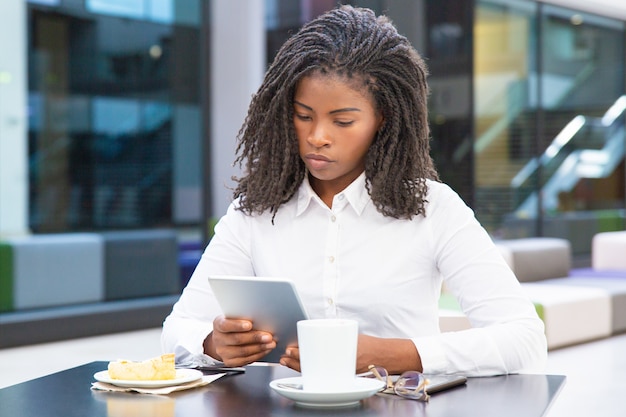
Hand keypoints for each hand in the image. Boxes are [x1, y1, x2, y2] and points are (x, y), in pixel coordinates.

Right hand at [204, 315, 276, 366]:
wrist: (223, 340)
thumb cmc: (232, 325)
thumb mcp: (234, 317)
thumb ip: (243, 317)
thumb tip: (261, 318)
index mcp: (218, 325)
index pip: (226, 325)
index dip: (237, 325)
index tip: (250, 324)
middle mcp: (218, 339)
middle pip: (237, 339)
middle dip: (255, 338)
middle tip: (268, 336)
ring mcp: (223, 352)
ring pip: (243, 351)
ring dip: (259, 347)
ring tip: (270, 343)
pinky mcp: (230, 362)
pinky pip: (245, 360)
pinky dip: (258, 355)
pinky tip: (265, 350)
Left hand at [279, 334, 421, 374]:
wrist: (384, 357)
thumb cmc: (367, 344)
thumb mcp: (350, 334)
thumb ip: (333, 333)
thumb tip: (314, 329)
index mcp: (340, 350)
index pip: (315, 353)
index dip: (300, 353)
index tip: (290, 349)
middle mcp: (338, 364)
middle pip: (311, 364)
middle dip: (295, 361)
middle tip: (284, 356)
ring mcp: (339, 372)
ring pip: (314, 372)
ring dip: (299, 366)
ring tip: (287, 361)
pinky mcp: (340, 377)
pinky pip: (322, 375)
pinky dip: (310, 370)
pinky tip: (302, 367)